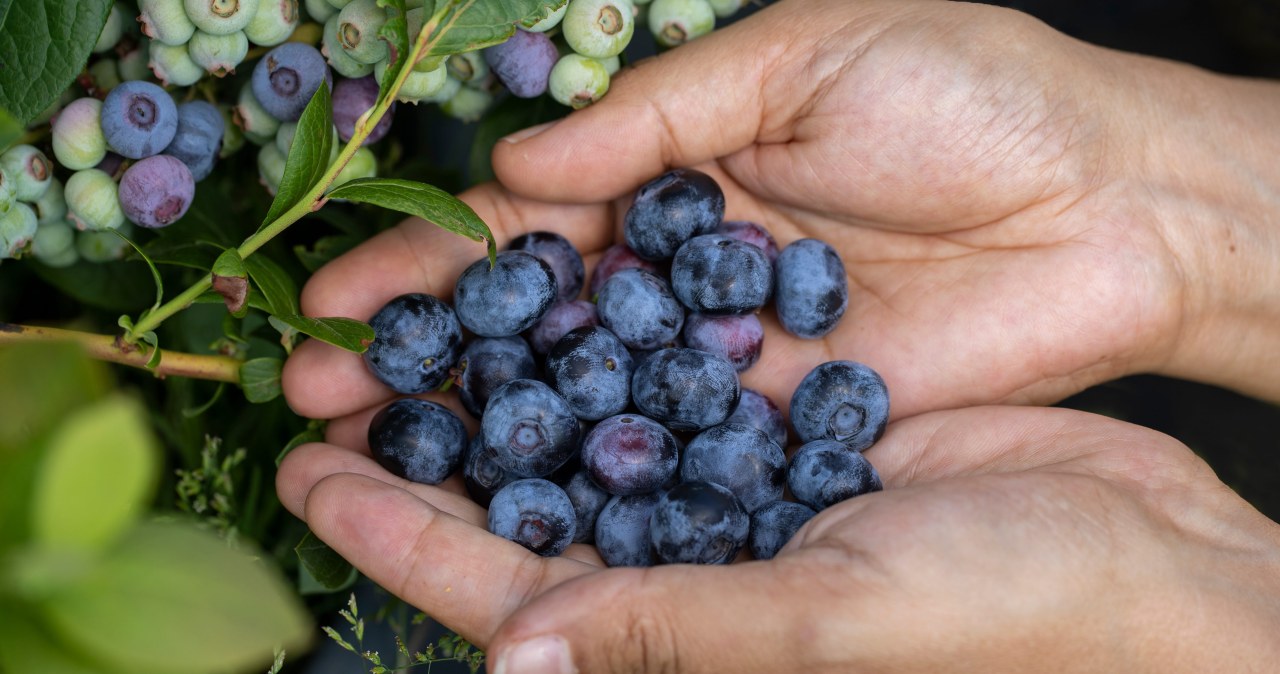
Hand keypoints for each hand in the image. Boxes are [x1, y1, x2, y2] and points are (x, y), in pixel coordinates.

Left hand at [276, 406, 1279, 671]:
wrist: (1145, 555)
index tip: (305, 474)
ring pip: (577, 431)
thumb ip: (674, 629)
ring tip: (404, 323)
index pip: (501, 589)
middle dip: (417, 443)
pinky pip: (667, 377)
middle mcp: (688, 563)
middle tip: (317, 377)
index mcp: (682, 631)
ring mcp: (734, 493)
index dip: (396, 533)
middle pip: (516, 501)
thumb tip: (507, 658)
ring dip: (493, 378)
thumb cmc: (1014, 614)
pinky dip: (604, 335)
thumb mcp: (837, 619)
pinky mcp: (784, 428)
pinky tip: (552, 287)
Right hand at [283, 0, 1279, 431]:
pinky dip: (595, 472)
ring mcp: (731, 358)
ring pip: (586, 398)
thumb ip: (659, 118)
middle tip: (316, 390)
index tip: (335, 296)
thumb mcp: (803, 56)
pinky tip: (510, 499)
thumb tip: (523, 171)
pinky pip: (677, 449)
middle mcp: (690, 274)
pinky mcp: (788, 423)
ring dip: (482, 426)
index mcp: (681, 171)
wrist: (1115, 198)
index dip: (431, 261)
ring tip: (374, 453)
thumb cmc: (970, 94)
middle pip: (536, 325)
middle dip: (426, 355)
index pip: (530, 224)